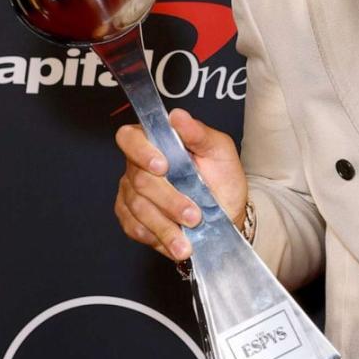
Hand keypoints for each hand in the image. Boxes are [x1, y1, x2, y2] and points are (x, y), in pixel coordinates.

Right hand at [114, 107, 247, 261]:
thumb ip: (200, 133)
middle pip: (138, 179)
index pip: (130, 138)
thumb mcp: (220, 152)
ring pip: (137, 208)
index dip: (141, 151)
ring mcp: (132, 192)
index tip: (164, 166)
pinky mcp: (131, 218)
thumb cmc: (223, 179)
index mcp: (156, 142)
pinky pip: (134, 228)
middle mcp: (138, 165)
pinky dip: (157, 236)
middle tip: (194, 215)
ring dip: (165, 225)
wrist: (228, 215)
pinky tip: (175, 242)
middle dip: (168, 200)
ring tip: (187, 240)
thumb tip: (178, 116)